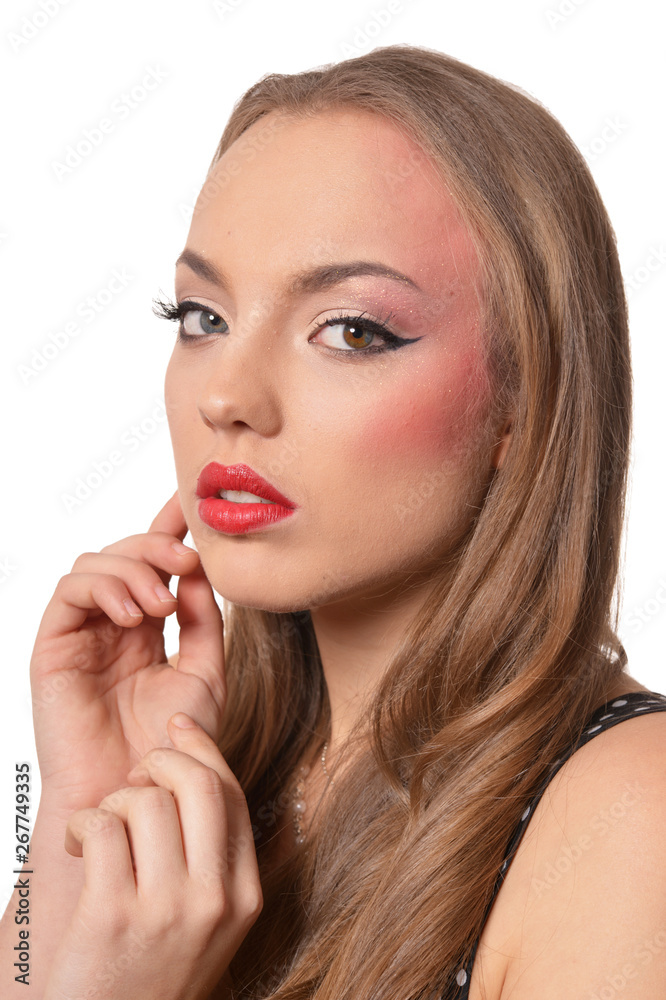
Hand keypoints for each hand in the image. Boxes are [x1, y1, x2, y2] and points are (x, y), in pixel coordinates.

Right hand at [30, 490, 225, 812]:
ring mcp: (82, 633)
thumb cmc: (169, 747)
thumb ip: (206, 623)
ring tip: (162, 603)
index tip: (191, 502)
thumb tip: (202, 571)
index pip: (155, 565)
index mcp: (149, 628)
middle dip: (157, 546)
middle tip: (186, 562)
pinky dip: (102, 588)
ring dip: (133, 569)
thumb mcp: (205, 676)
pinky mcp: (53, 646)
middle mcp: (113, 624)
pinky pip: (69, 592)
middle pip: (126, 554)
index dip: (169, 528)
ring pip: (96, 564)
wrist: (133, 799)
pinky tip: (131, 613)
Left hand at [43, 715, 261, 999]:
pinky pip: (101, 827)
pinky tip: (78, 847)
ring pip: (145, 801)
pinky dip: (82, 825)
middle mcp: (213, 900)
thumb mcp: (206, 925)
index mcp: (242, 897)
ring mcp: (165, 909)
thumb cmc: (149, 979)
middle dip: (163, 759)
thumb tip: (193, 772)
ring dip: (113, 801)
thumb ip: (211, 859)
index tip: (179, 727)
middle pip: (200, 784)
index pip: (233, 795)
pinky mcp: (112, 916)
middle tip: (138, 773)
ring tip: (101, 829)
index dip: (203, 750)